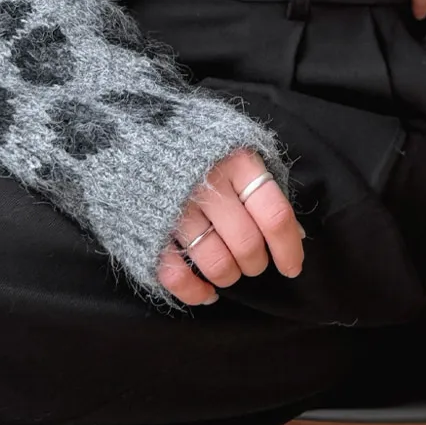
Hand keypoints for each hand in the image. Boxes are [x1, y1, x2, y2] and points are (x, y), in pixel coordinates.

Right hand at [156, 147, 305, 305]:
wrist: (130, 132)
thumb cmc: (196, 145)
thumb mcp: (236, 148)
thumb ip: (265, 186)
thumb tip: (295, 233)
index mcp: (236, 162)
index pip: (273, 215)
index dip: (288, 248)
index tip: (292, 267)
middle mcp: (207, 185)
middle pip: (247, 244)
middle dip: (255, 263)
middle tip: (252, 261)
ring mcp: (175, 209)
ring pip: (216, 262)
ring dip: (228, 276)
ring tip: (228, 271)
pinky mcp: (148, 229)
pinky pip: (176, 274)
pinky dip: (195, 291)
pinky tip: (206, 292)